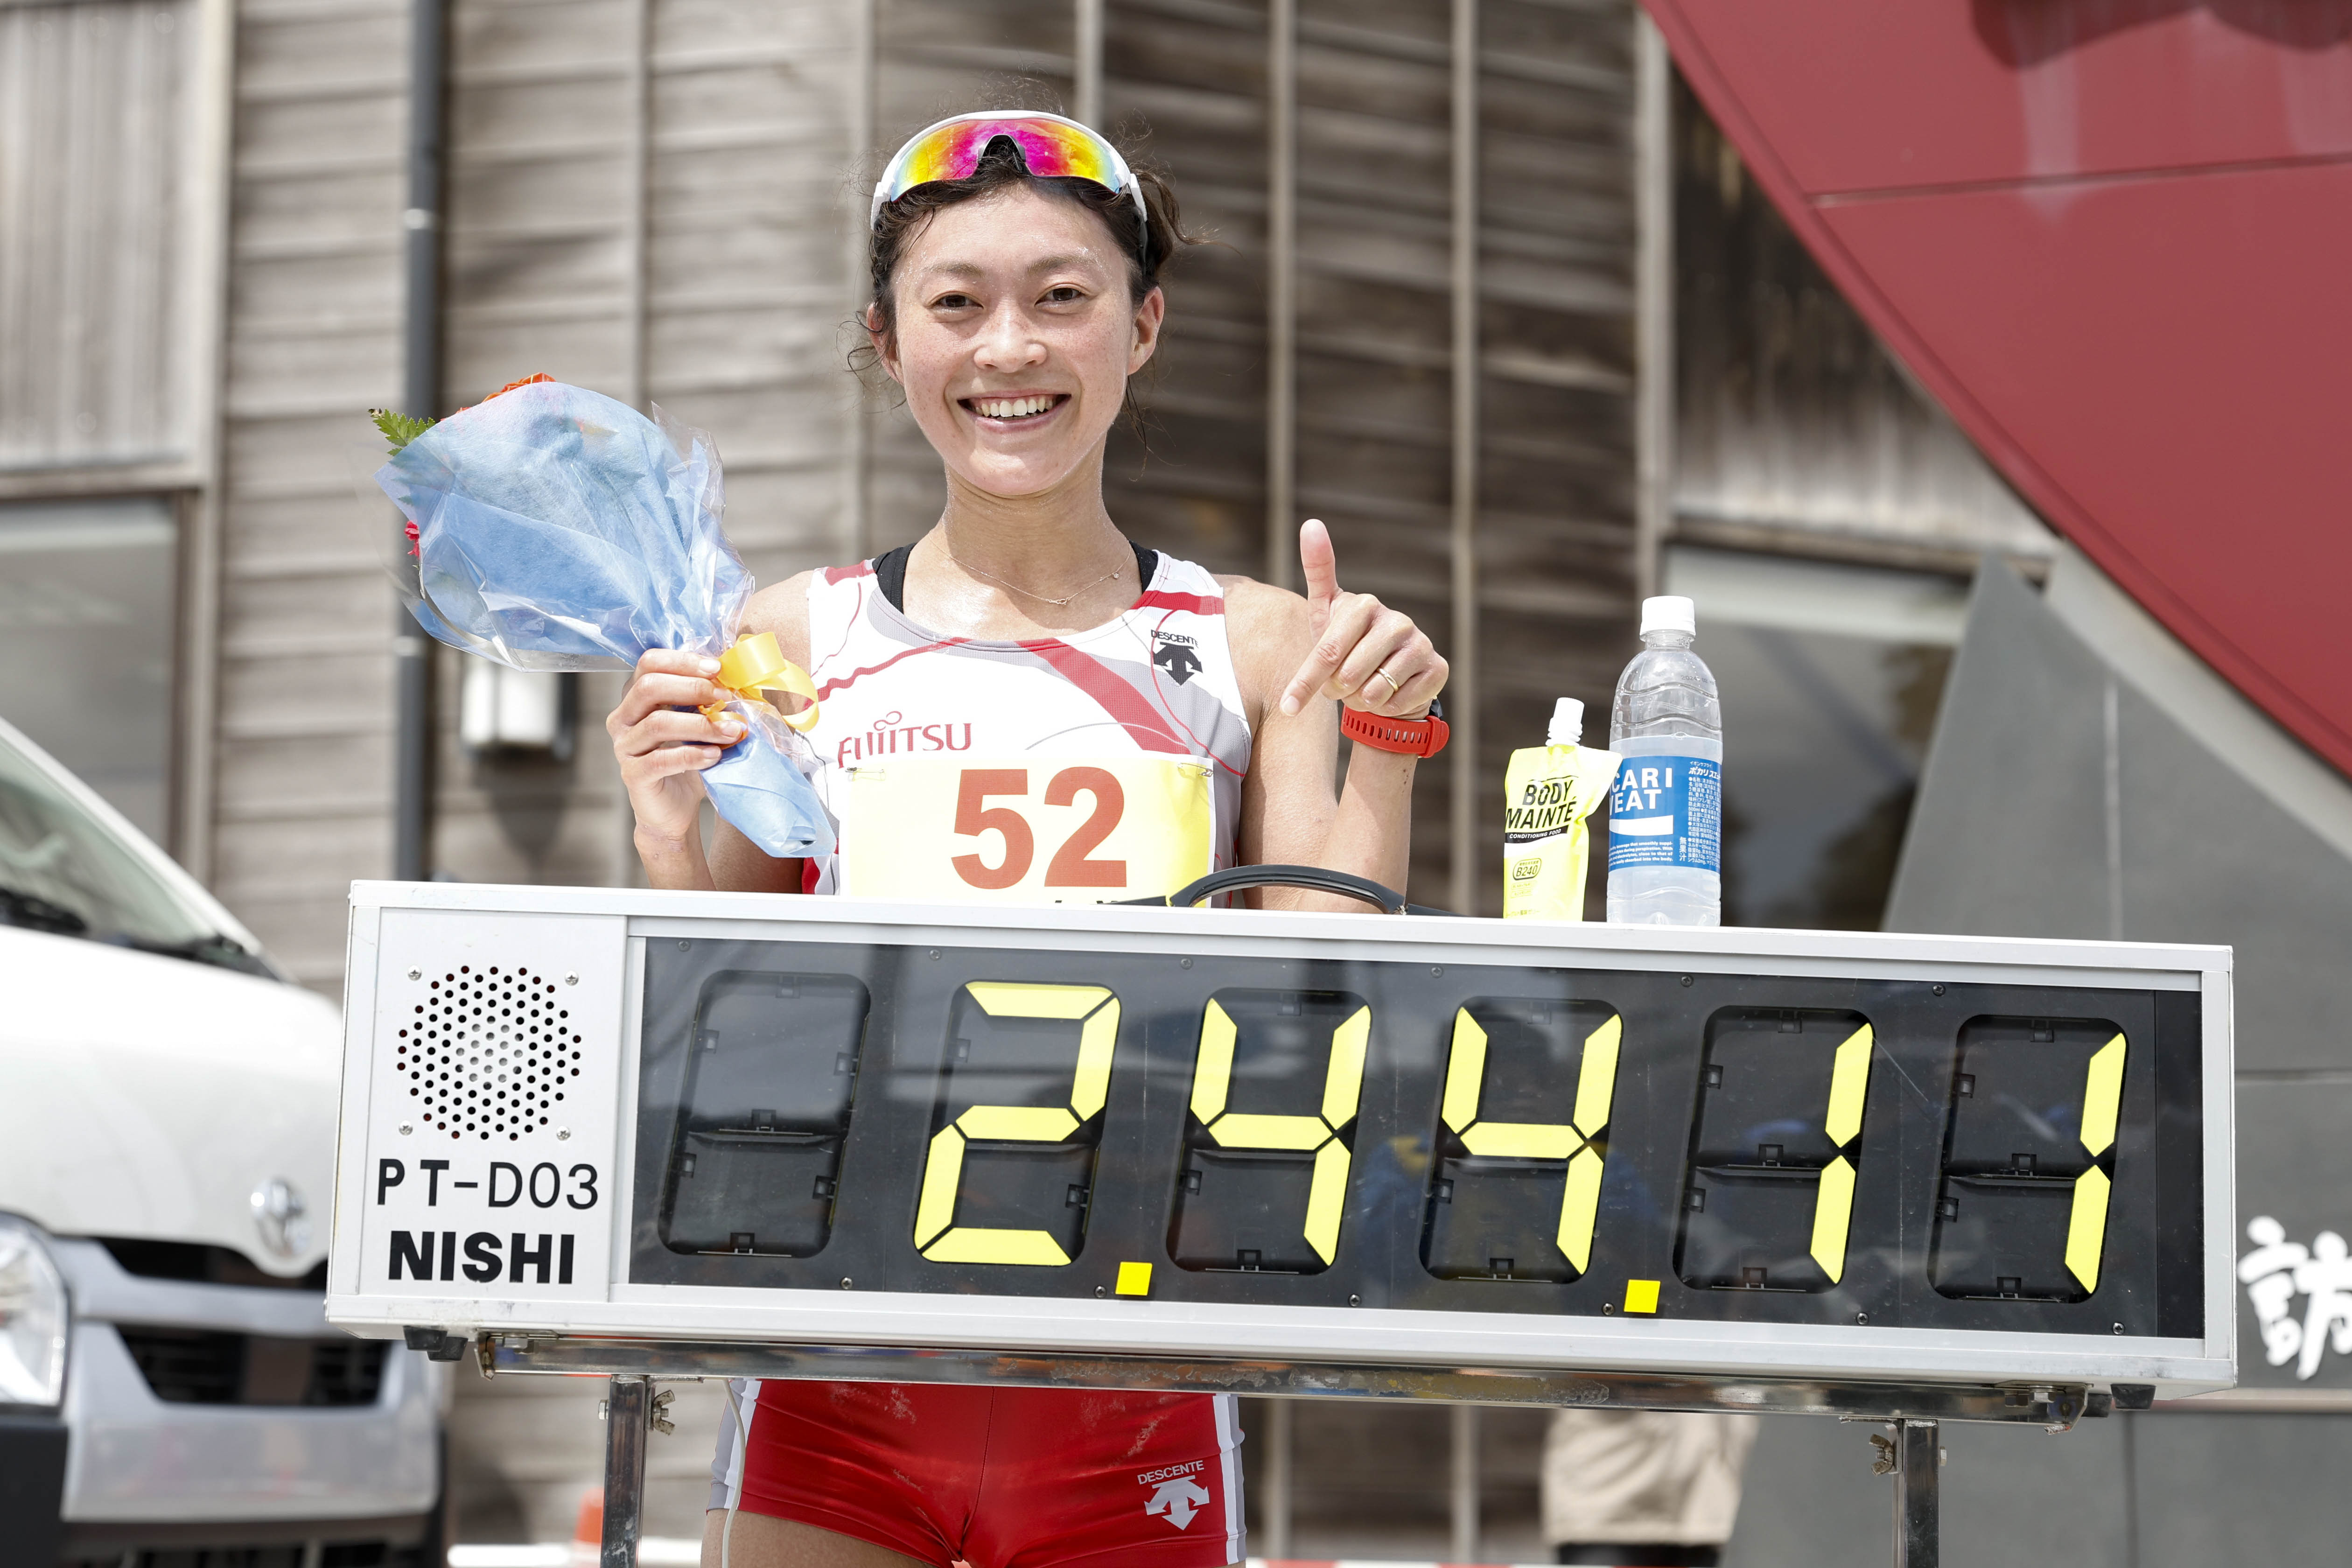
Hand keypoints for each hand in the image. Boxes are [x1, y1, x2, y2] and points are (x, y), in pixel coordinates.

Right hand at [606, 650, 746, 848]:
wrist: (674, 808)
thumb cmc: (688, 759)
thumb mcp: (698, 722)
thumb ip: (706, 699)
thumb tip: (738, 675)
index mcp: (636, 697)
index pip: (649, 663)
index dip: (683, 661)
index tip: (717, 668)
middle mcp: (623, 718)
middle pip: (649, 687)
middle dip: (693, 688)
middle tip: (726, 696)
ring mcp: (624, 747)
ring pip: (658, 723)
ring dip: (701, 724)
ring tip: (732, 730)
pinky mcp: (633, 774)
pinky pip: (660, 760)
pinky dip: (692, 755)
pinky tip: (715, 756)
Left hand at [1278, 519, 1447, 718]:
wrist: (1386, 674)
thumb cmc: (1347, 642)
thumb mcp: (1325, 610)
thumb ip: (1317, 570)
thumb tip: (1311, 523)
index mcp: (1364, 604)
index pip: (1327, 652)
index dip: (1306, 683)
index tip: (1288, 706)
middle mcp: (1396, 619)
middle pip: (1347, 676)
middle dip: (1337, 691)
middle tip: (1341, 685)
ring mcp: (1420, 643)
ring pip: (1373, 692)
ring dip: (1361, 700)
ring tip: (1364, 687)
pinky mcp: (1438, 668)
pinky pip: (1398, 703)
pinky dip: (1386, 708)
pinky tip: (1389, 694)